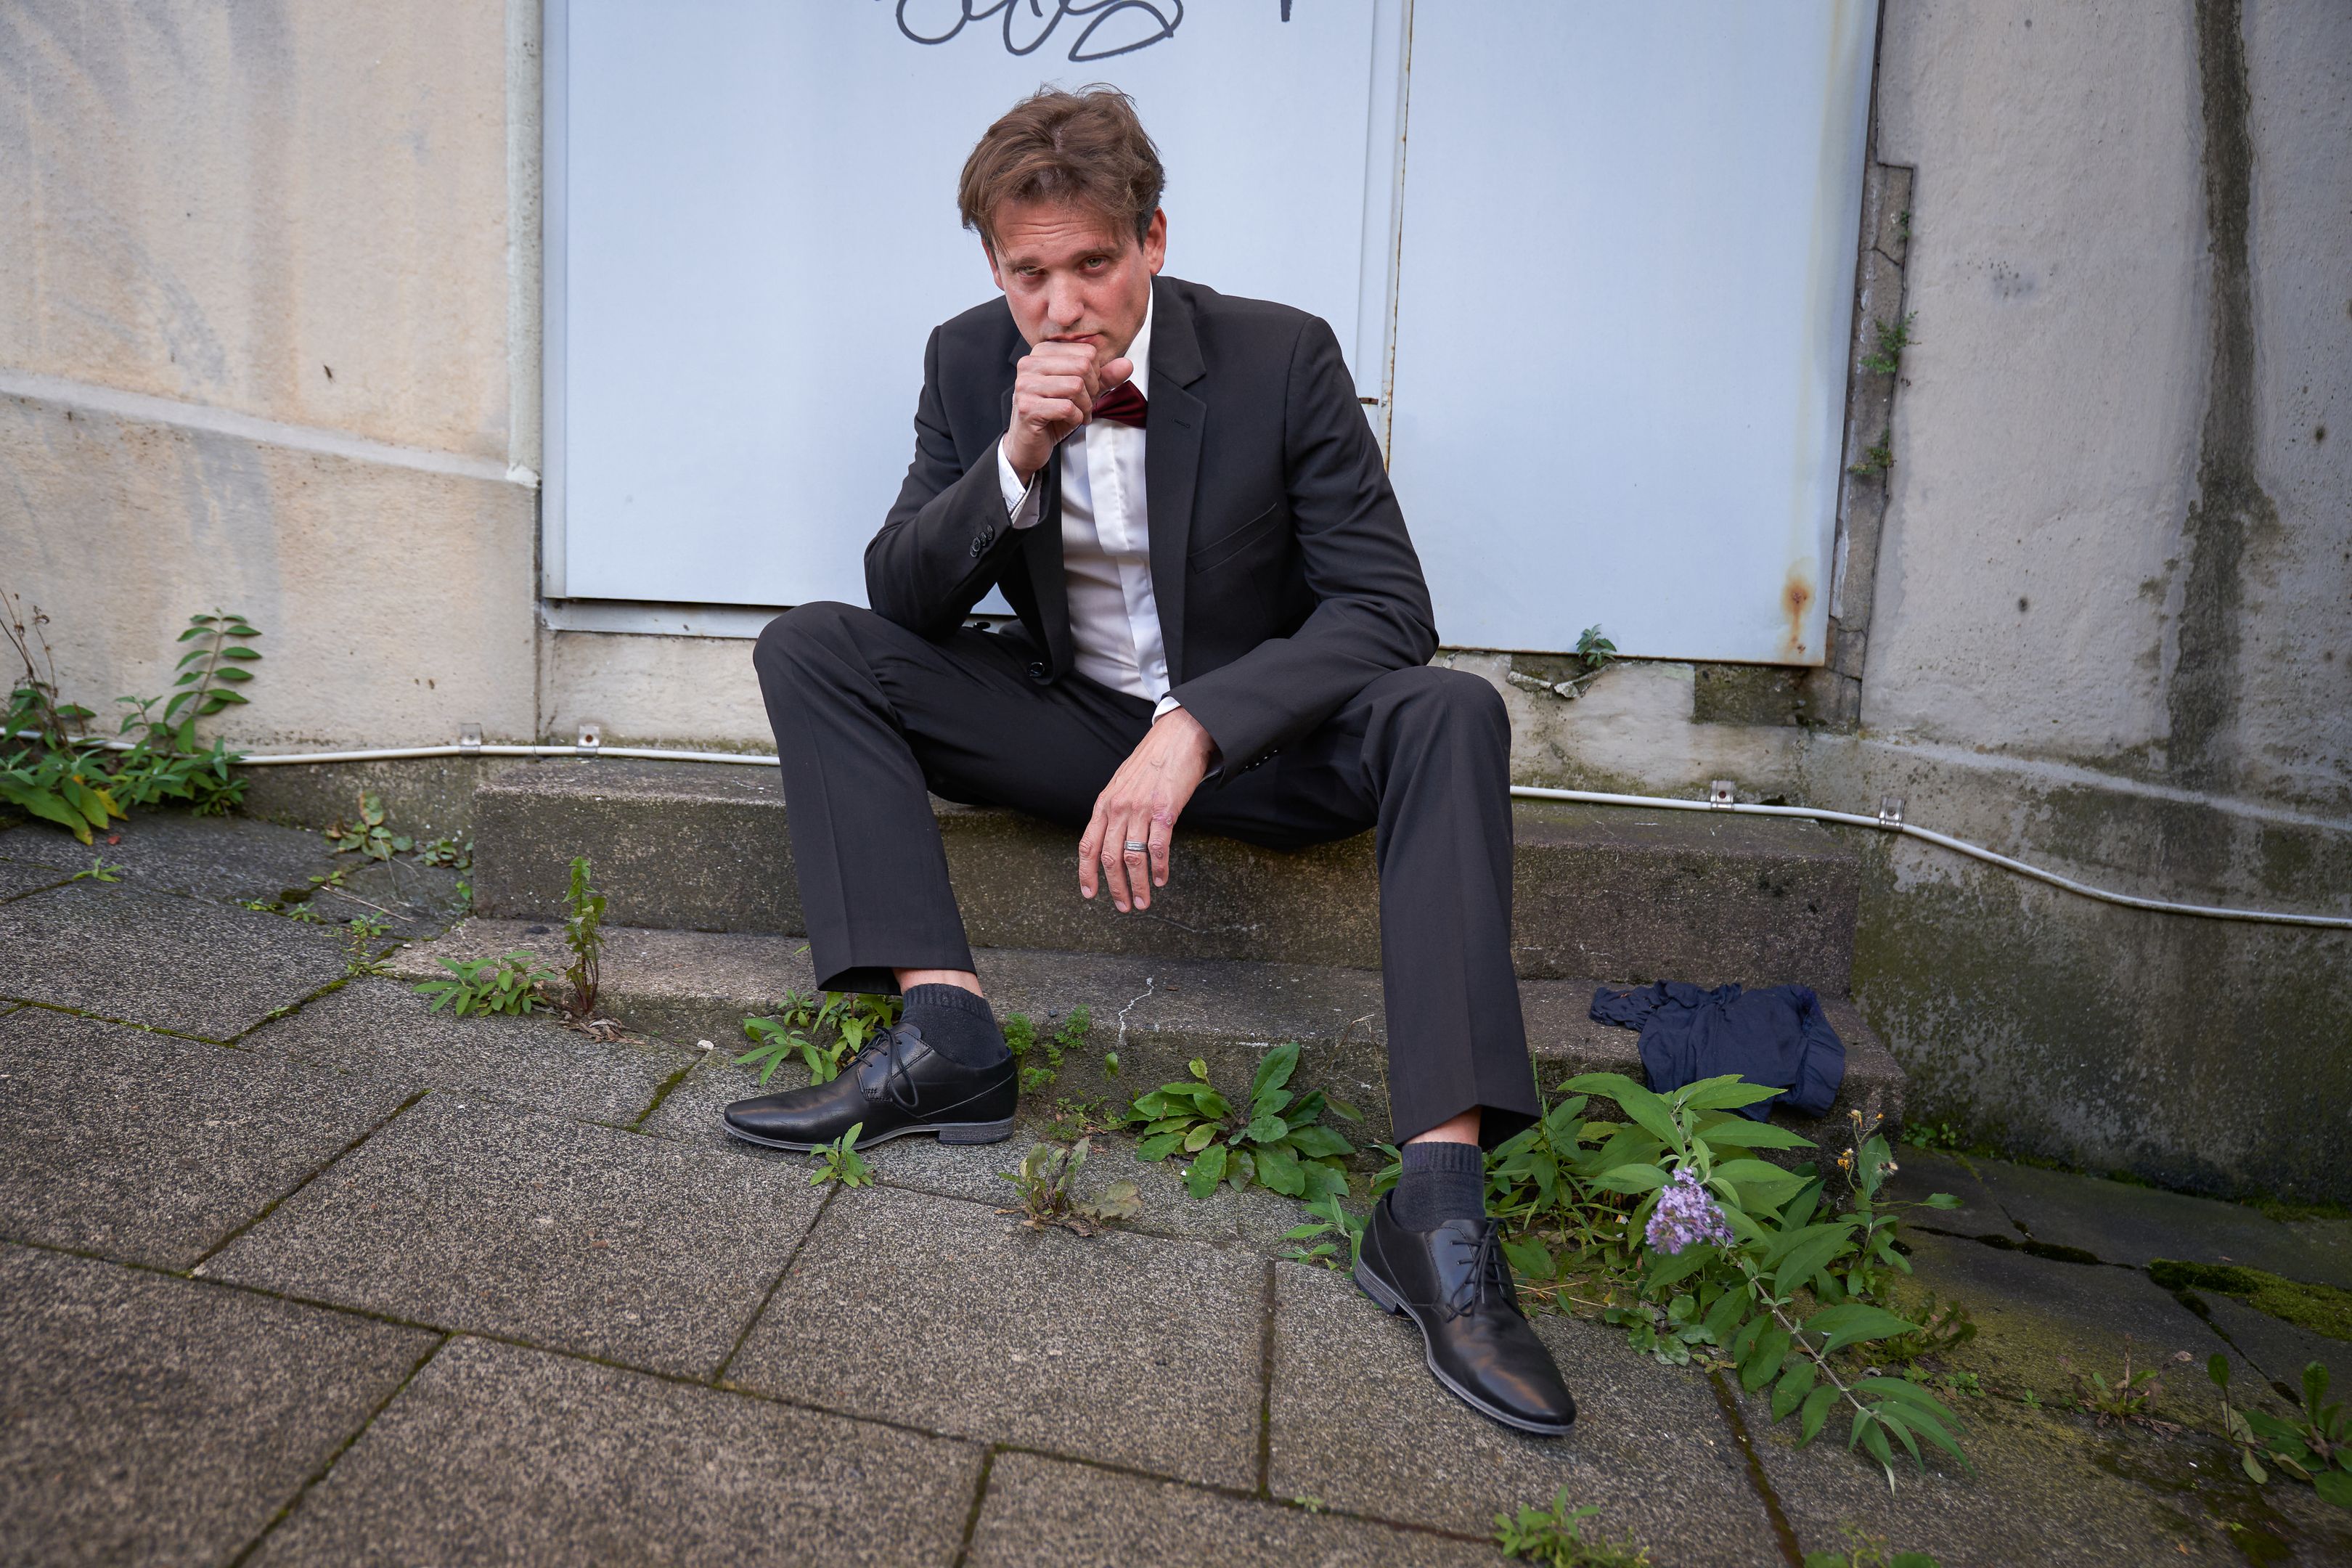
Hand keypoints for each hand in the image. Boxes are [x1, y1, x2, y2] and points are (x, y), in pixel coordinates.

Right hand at [1005, 341, 1133, 482]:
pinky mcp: (1027, 407)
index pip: (1086, 352)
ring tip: (1079, 414)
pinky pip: (1067, 408)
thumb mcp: (1082, 392)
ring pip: (1076, 386)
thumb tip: (1127, 364)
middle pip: (1083, 366)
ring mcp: (1025, 385)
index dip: (1095, 374)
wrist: (1028, 443)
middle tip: (1086, 405)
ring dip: (1085, 406)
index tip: (1087, 390)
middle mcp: (1029, 364)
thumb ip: (1104, 377)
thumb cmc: (1052, 414)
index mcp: (1041, 352)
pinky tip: (1069, 421)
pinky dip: (1075, 418)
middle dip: (1092, 390)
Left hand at [1080, 707, 1215, 912]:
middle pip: (1109, 857)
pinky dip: (1159, 867)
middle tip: (1123, 906)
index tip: (1090, 893)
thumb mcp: (1123, 783)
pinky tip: (1161, 879)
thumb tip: (1113, 834)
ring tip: (1143, 901)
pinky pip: (1158, 847)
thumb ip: (1115, 809)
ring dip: (1138, 884)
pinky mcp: (1165, 810)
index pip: (1088, 844)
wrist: (1179, 736)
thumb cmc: (1153, 759)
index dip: (1086, 872)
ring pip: (1133, 857)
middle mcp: (1118, 808)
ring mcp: (1141, 809)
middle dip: (1115, 887)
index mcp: (1105, 803)